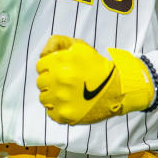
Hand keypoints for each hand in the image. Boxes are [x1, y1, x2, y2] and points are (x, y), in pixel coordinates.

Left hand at [35, 35, 153, 124]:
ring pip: (44, 98)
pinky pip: (51, 113)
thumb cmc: (97, 66)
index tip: (57, 71)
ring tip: (65, 94)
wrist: (117, 87)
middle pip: (41, 82)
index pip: (40, 66)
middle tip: (62, 83)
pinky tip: (68, 105)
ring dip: (52, 96)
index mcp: (60, 61)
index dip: (49, 68)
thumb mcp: (79, 46)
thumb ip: (57, 43)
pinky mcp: (65, 114)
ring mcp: (61, 98)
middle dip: (50, 81)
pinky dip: (57, 110)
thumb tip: (43, 55)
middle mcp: (58, 79)